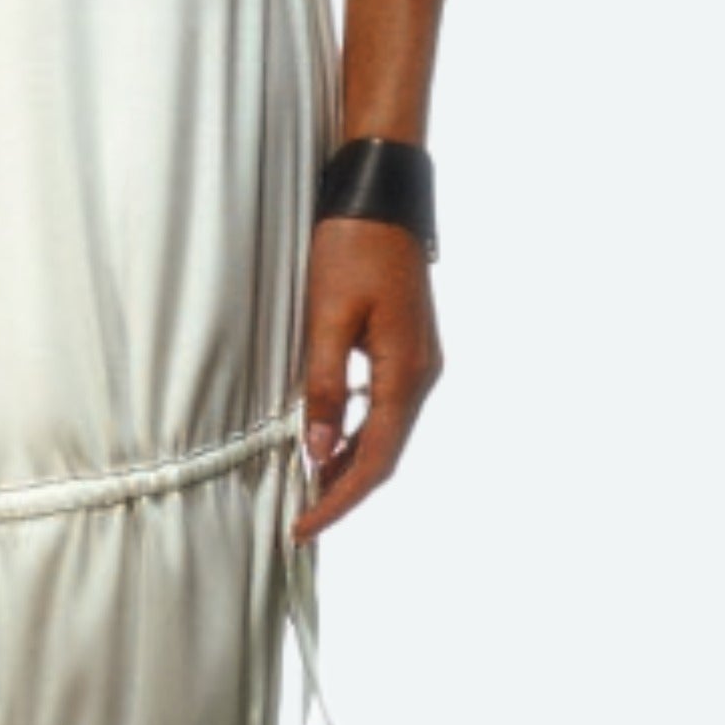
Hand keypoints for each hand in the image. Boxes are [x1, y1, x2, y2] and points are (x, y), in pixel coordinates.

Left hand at [291, 217, 440, 545]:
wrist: (379, 196)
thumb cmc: (352, 248)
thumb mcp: (327, 318)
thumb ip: (323, 388)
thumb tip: (318, 453)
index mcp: (406, 374)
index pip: (375, 460)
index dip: (339, 501)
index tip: (304, 528)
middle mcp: (422, 375)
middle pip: (386, 454)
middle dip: (345, 490)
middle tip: (302, 518)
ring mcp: (420, 362)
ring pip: (387, 432)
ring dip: (352, 462)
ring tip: (310, 488)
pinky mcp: (408, 348)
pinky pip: (386, 407)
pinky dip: (358, 432)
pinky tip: (330, 437)